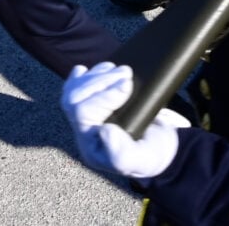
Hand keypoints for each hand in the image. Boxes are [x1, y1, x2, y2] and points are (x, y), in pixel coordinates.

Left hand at [61, 63, 187, 181]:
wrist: (155, 147)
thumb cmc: (149, 154)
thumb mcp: (145, 159)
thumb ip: (124, 152)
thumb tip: (105, 130)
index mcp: (93, 146)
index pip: (83, 113)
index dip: (104, 95)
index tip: (128, 85)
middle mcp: (84, 131)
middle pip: (74, 98)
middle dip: (100, 80)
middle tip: (126, 72)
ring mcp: (84, 117)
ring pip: (73, 90)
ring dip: (96, 75)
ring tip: (121, 70)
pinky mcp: (89, 104)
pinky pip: (75, 86)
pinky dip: (85, 75)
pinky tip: (99, 70)